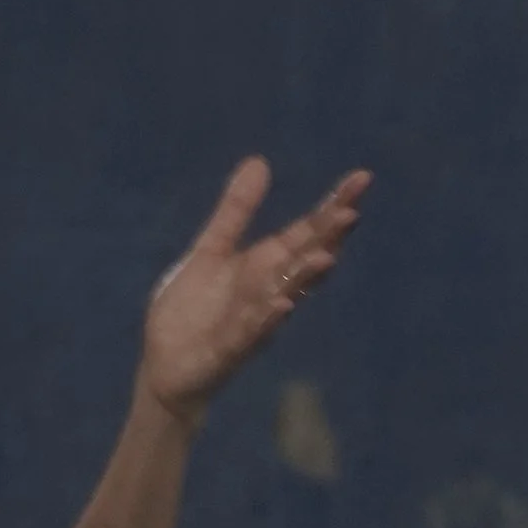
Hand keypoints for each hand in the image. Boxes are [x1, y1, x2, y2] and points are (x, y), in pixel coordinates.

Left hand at [140, 159, 368, 426]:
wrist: (166, 367)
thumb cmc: (193, 311)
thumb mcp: (211, 251)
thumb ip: (236, 212)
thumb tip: (259, 161)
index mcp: (266, 265)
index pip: (308, 232)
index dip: (333, 206)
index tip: (361, 178)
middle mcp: (269, 291)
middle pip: (306, 260)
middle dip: (328, 239)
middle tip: (352, 212)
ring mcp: (253, 322)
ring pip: (287, 296)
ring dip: (305, 278)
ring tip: (326, 257)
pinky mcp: (229, 350)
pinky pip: (251, 333)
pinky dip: (266, 319)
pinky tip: (280, 303)